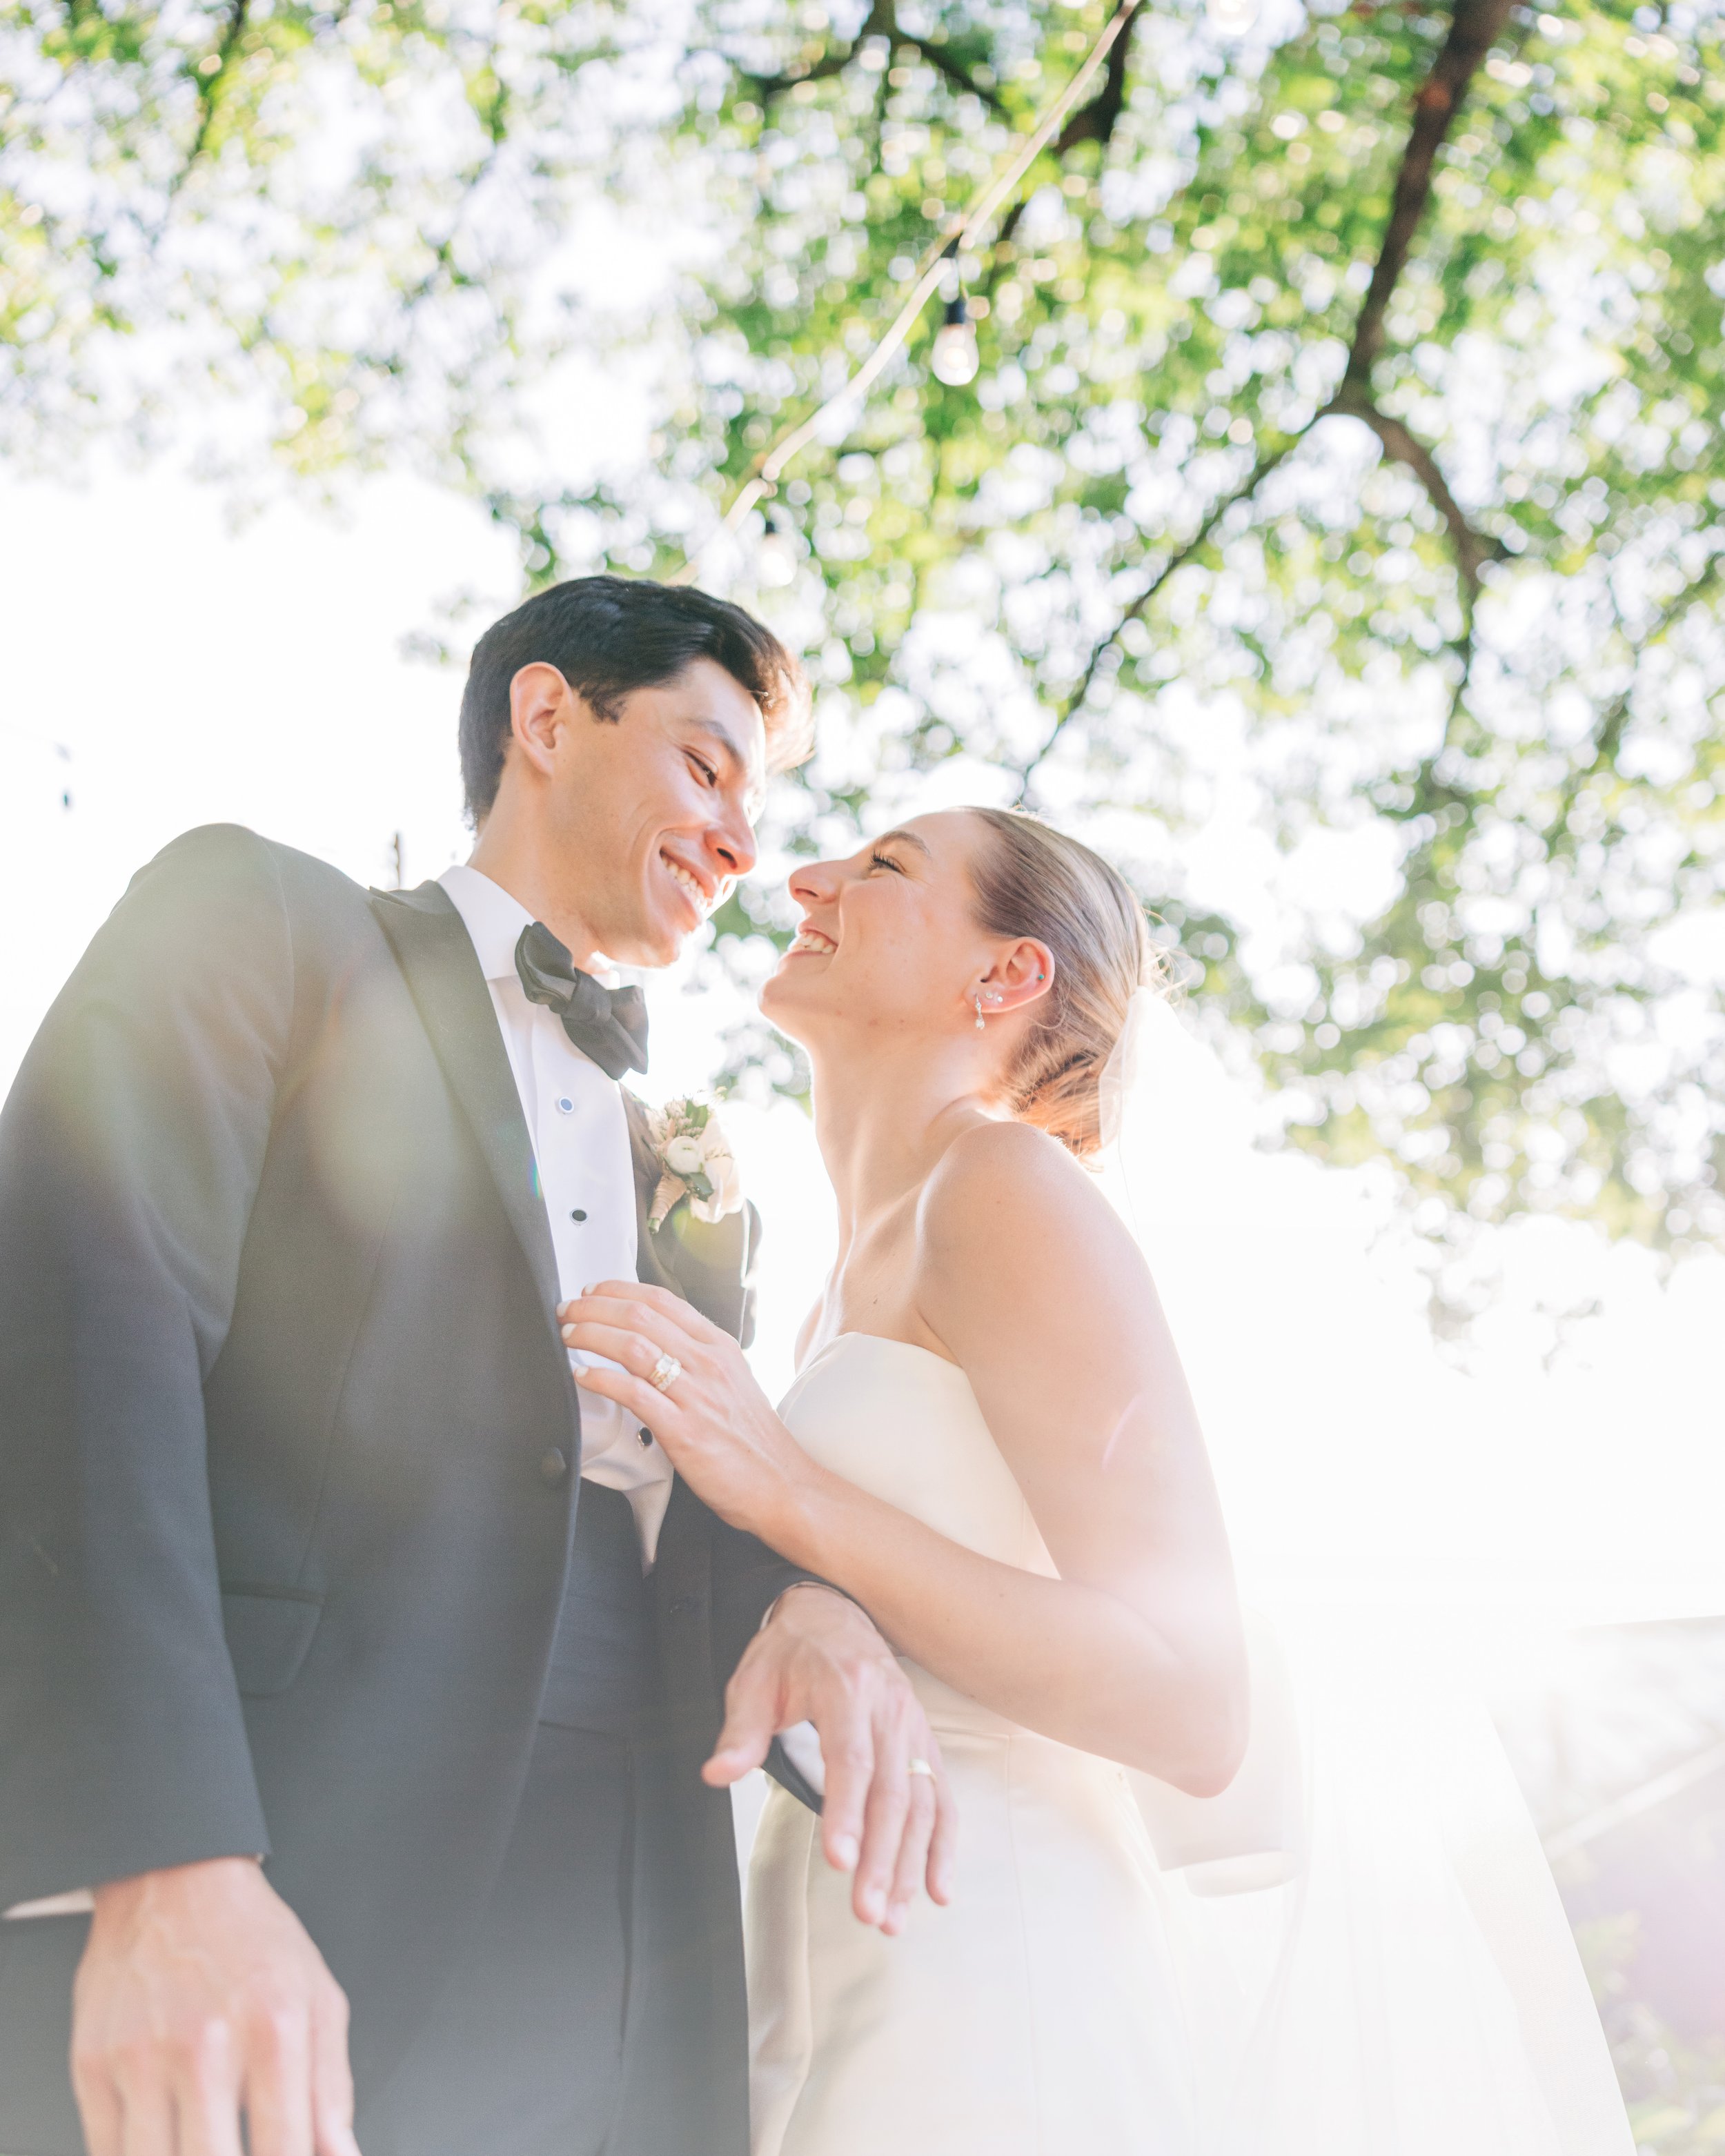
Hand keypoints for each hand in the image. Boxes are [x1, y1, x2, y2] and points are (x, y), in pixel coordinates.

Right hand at [71, 1856, 359, 2155]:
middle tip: (236, 2151)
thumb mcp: (317, 1999)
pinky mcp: (91, 2066)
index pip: (286, 2151)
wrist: (173, 1880)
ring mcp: (142, 2058)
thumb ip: (332, 2090)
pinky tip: (163, 2141)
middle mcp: (207, 2045)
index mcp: (275, 2030)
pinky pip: (106, 2152)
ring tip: (203, 2144)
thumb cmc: (252, 1940)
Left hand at [558, 1281, 810, 1543]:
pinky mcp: (683, 1429)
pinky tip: (582, 1376)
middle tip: (568, 1311)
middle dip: (594, 1307)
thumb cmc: (753, 1440)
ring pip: (633, 1347)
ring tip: (568, 1336)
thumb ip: (699, 1359)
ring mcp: (697, 1394)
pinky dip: (602, 1379)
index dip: (619, 1289)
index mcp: (720, 1347)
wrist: (780, 1483)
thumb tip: (657, 1343)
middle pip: (641, 1316)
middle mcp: (708, 1363)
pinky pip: (634, 1393)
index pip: (663, 1300)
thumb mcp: (734, 1382)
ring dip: (591, 1335)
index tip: (592, 1290)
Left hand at [708, 1585, 956, 1934]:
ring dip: (909, 1864)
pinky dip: (941, 1845)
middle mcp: (889, 1709)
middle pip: (892, 1792)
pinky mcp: (925, 1743)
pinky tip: (936, 1888)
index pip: (851, 1759)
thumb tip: (717, 1774)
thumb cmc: (791, 1651)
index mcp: (846, 1689)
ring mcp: (913, 1727)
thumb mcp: (754, 1680)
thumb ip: (740, 1731)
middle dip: (881, 1857)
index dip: (847, 1812)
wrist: (833, 1613)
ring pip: (920, 1803)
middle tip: (867, 1911)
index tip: (841, 1861)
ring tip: (892, 1916)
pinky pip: (940, 1798)